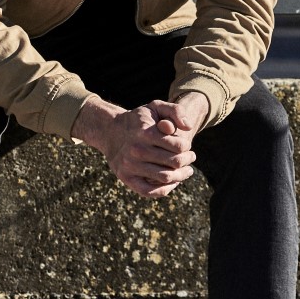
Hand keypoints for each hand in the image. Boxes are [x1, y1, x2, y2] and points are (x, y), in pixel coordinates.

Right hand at [71, 93, 205, 198]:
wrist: (110, 130)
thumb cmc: (139, 119)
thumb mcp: (156, 107)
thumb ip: (176, 111)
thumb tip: (188, 127)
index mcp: (146, 132)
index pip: (179, 146)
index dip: (187, 146)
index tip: (186, 146)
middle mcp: (137, 150)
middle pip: (174, 162)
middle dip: (187, 160)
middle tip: (190, 157)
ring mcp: (130, 166)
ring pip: (166, 178)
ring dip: (181, 175)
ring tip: (186, 170)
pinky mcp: (126, 178)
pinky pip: (149, 191)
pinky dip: (165, 190)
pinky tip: (173, 182)